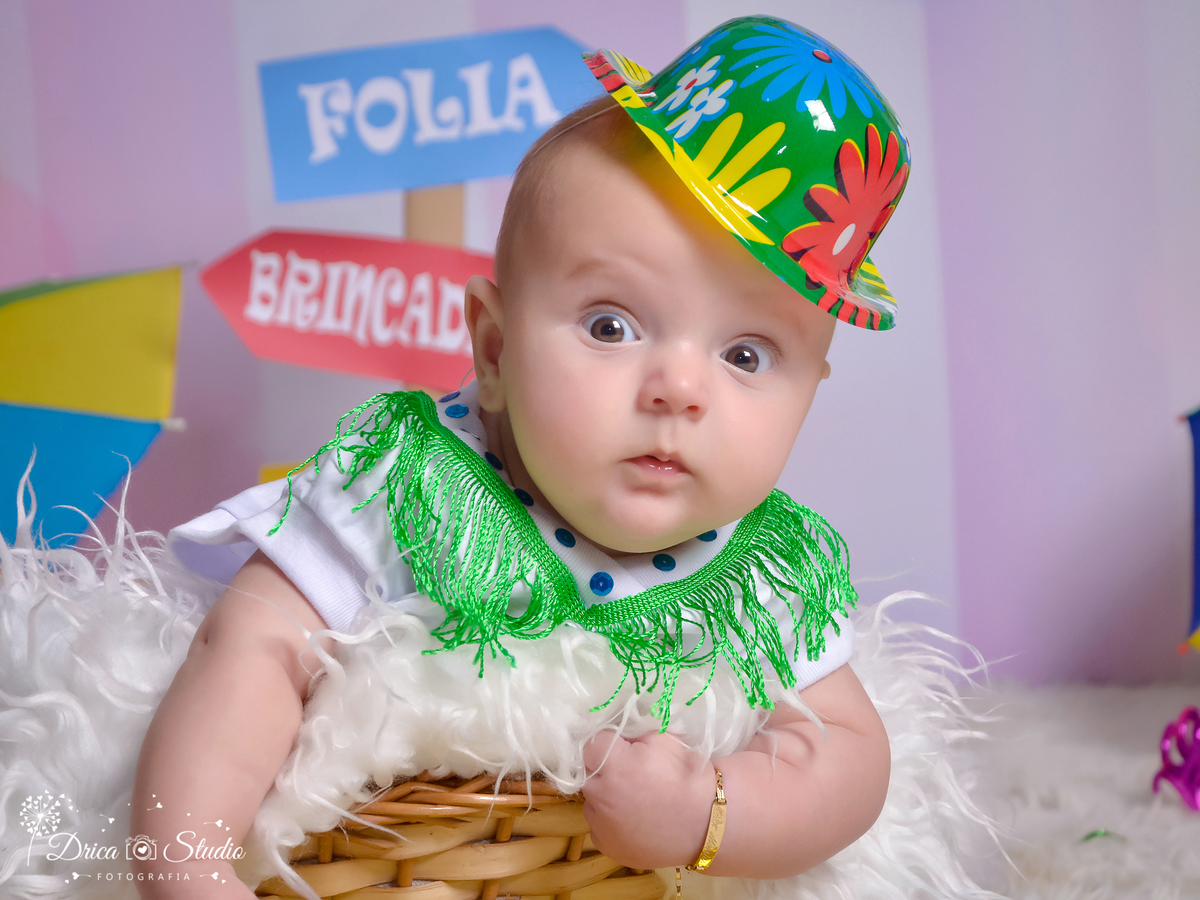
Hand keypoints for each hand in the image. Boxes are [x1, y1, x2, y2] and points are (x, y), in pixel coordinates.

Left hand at [580, 730, 714, 868]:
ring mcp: (601, 825)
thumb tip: (620, 735)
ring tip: (636, 801)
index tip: (624, 748)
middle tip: (632, 774)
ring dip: (606, 797)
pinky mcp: (606, 846)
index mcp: (614, 766)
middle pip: (589, 773)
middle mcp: (600, 796)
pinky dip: (611, 822)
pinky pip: (600, 826)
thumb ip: (635, 733)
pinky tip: (635, 821)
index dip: (610, 743)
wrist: (708, 824)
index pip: (592, 743)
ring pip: (592, 802)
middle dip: (605, 770)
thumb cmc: (688, 778)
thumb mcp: (666, 740)